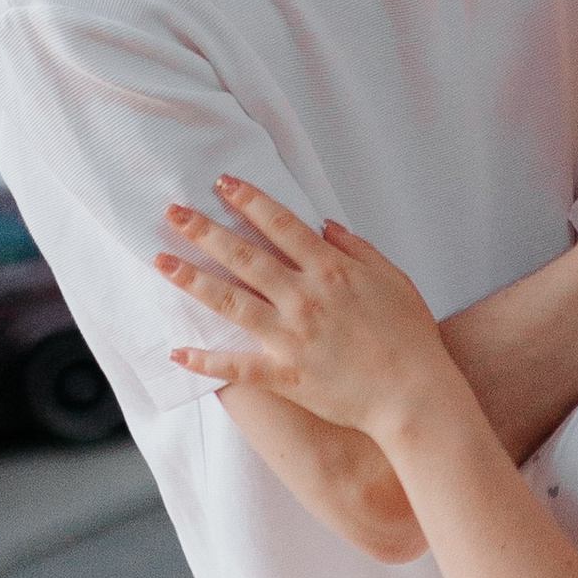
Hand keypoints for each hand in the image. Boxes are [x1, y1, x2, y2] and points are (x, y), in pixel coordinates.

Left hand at [157, 176, 444, 441]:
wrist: (415, 394)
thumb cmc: (410, 335)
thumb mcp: (393, 278)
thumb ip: (357, 248)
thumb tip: (325, 225)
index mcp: (331, 270)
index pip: (281, 225)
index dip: (249, 200)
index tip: (221, 183)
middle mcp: (305, 298)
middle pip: (245, 256)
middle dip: (205, 230)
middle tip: (172, 211)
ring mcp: (292, 337)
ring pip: (231, 302)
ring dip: (193, 280)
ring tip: (162, 262)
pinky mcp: (286, 376)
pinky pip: (237, 367)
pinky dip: (206, 361)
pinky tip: (177, 351)